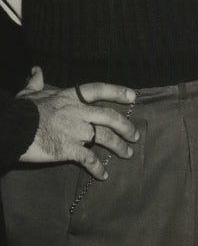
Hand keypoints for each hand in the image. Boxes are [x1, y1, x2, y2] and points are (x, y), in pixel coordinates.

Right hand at [17, 67, 138, 179]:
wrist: (13, 129)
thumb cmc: (22, 110)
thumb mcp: (30, 92)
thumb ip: (37, 82)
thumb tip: (37, 70)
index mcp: (70, 96)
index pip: (99, 90)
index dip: (117, 91)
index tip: (133, 96)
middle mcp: (78, 112)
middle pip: (109, 117)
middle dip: (125, 126)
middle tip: (135, 134)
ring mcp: (75, 131)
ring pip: (105, 138)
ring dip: (119, 146)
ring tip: (128, 154)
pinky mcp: (68, 149)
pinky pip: (88, 159)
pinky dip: (97, 168)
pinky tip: (103, 175)